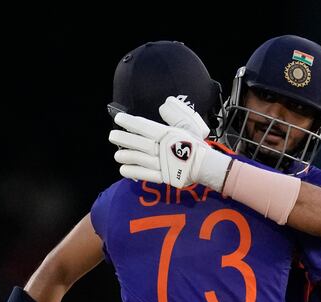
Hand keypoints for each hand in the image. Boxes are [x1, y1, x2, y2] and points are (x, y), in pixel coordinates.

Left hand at [108, 99, 230, 190]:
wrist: (208, 166)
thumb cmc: (197, 145)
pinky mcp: (164, 177)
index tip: (118, 119)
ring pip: (140, 158)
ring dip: (127, 156)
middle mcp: (164, 148)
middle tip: (112, 136)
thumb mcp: (188, 125)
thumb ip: (175, 115)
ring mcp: (163, 163)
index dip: (130, 122)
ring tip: (117, 154)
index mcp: (168, 134)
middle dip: (124, 139)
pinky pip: (146, 174)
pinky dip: (134, 172)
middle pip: (139, 143)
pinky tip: (123, 170)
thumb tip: (163, 105)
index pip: (145, 127)